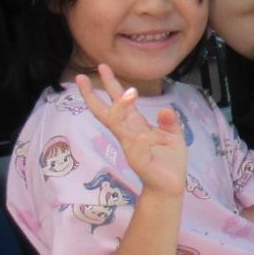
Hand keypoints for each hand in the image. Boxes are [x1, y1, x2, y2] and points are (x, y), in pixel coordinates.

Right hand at [76, 66, 187, 197]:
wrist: (170, 187)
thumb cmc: (169, 161)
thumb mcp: (173, 136)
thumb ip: (169, 121)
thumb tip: (165, 109)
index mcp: (135, 127)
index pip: (117, 104)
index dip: (109, 86)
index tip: (102, 67)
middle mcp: (128, 136)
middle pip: (106, 113)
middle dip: (93, 96)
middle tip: (80, 76)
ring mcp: (132, 149)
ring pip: (120, 127)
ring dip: (123, 109)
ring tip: (130, 92)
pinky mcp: (141, 163)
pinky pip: (138, 149)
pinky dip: (141, 140)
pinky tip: (144, 135)